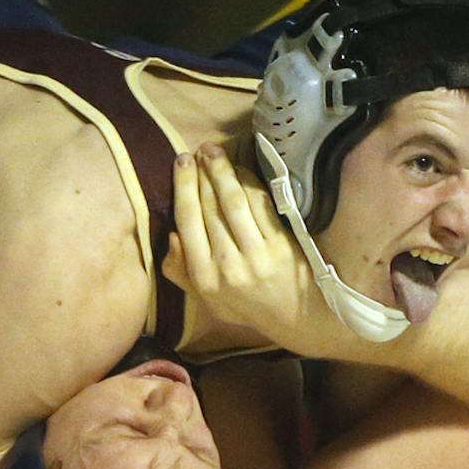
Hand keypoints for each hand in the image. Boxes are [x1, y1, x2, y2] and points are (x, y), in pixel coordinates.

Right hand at [166, 142, 344, 357]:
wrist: (296, 317)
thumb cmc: (246, 305)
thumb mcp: (205, 298)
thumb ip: (180, 271)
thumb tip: (172, 236)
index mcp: (203, 276)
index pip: (188, 222)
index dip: (183, 188)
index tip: (181, 163)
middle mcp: (227, 265)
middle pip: (209, 208)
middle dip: (201, 174)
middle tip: (196, 151)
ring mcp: (256, 254)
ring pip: (233, 202)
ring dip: (222, 172)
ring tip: (214, 152)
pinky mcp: (280, 245)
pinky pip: (260, 206)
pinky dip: (249, 183)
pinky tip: (241, 169)